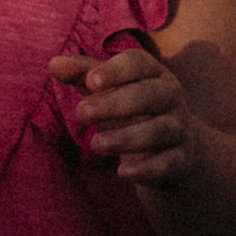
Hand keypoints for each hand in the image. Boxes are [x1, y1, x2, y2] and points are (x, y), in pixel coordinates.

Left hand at [48, 34, 194, 184]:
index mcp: (152, 73)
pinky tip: (122, 173)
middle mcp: (170, 96)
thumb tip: (54, 64)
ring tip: (95, 145)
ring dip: (126, 138)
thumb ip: (82, 75)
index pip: (139, 63)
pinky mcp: (181, 159)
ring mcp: (179, 128)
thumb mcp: (109, 90)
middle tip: (81, 113)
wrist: (175, 147)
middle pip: (148, 95)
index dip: (115, 70)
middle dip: (114, 103)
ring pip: (159, 129)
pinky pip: (168, 163)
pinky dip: (146, 169)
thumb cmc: (133, 109)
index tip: (90, 81)